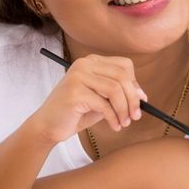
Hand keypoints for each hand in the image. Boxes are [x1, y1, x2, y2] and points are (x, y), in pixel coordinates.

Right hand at [29, 54, 146, 144]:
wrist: (47, 126)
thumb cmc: (77, 113)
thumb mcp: (102, 99)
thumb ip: (119, 93)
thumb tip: (141, 96)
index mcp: (92, 62)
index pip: (124, 65)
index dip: (135, 83)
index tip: (141, 100)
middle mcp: (84, 64)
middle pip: (122, 76)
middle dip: (133, 99)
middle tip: (136, 116)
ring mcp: (78, 76)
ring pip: (115, 90)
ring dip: (124, 110)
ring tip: (124, 123)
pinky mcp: (74, 92)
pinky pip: (104, 105)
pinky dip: (113, 118)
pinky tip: (114, 126)